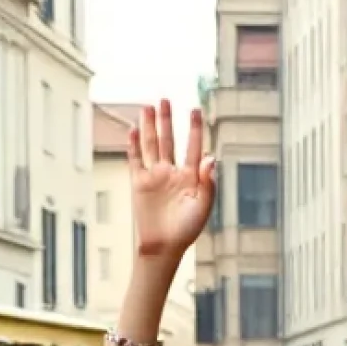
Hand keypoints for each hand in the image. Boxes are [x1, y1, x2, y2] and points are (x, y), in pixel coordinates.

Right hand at [129, 102, 216, 261]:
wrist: (163, 246)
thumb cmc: (186, 230)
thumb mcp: (202, 208)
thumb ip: (208, 183)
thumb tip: (212, 159)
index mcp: (192, 178)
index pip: (194, 148)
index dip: (194, 129)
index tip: (195, 109)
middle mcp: (173, 173)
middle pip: (170, 140)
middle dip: (168, 120)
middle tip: (165, 99)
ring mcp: (155, 176)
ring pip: (152, 145)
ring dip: (150, 126)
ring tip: (149, 106)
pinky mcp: (139, 182)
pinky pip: (136, 159)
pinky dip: (134, 144)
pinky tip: (134, 129)